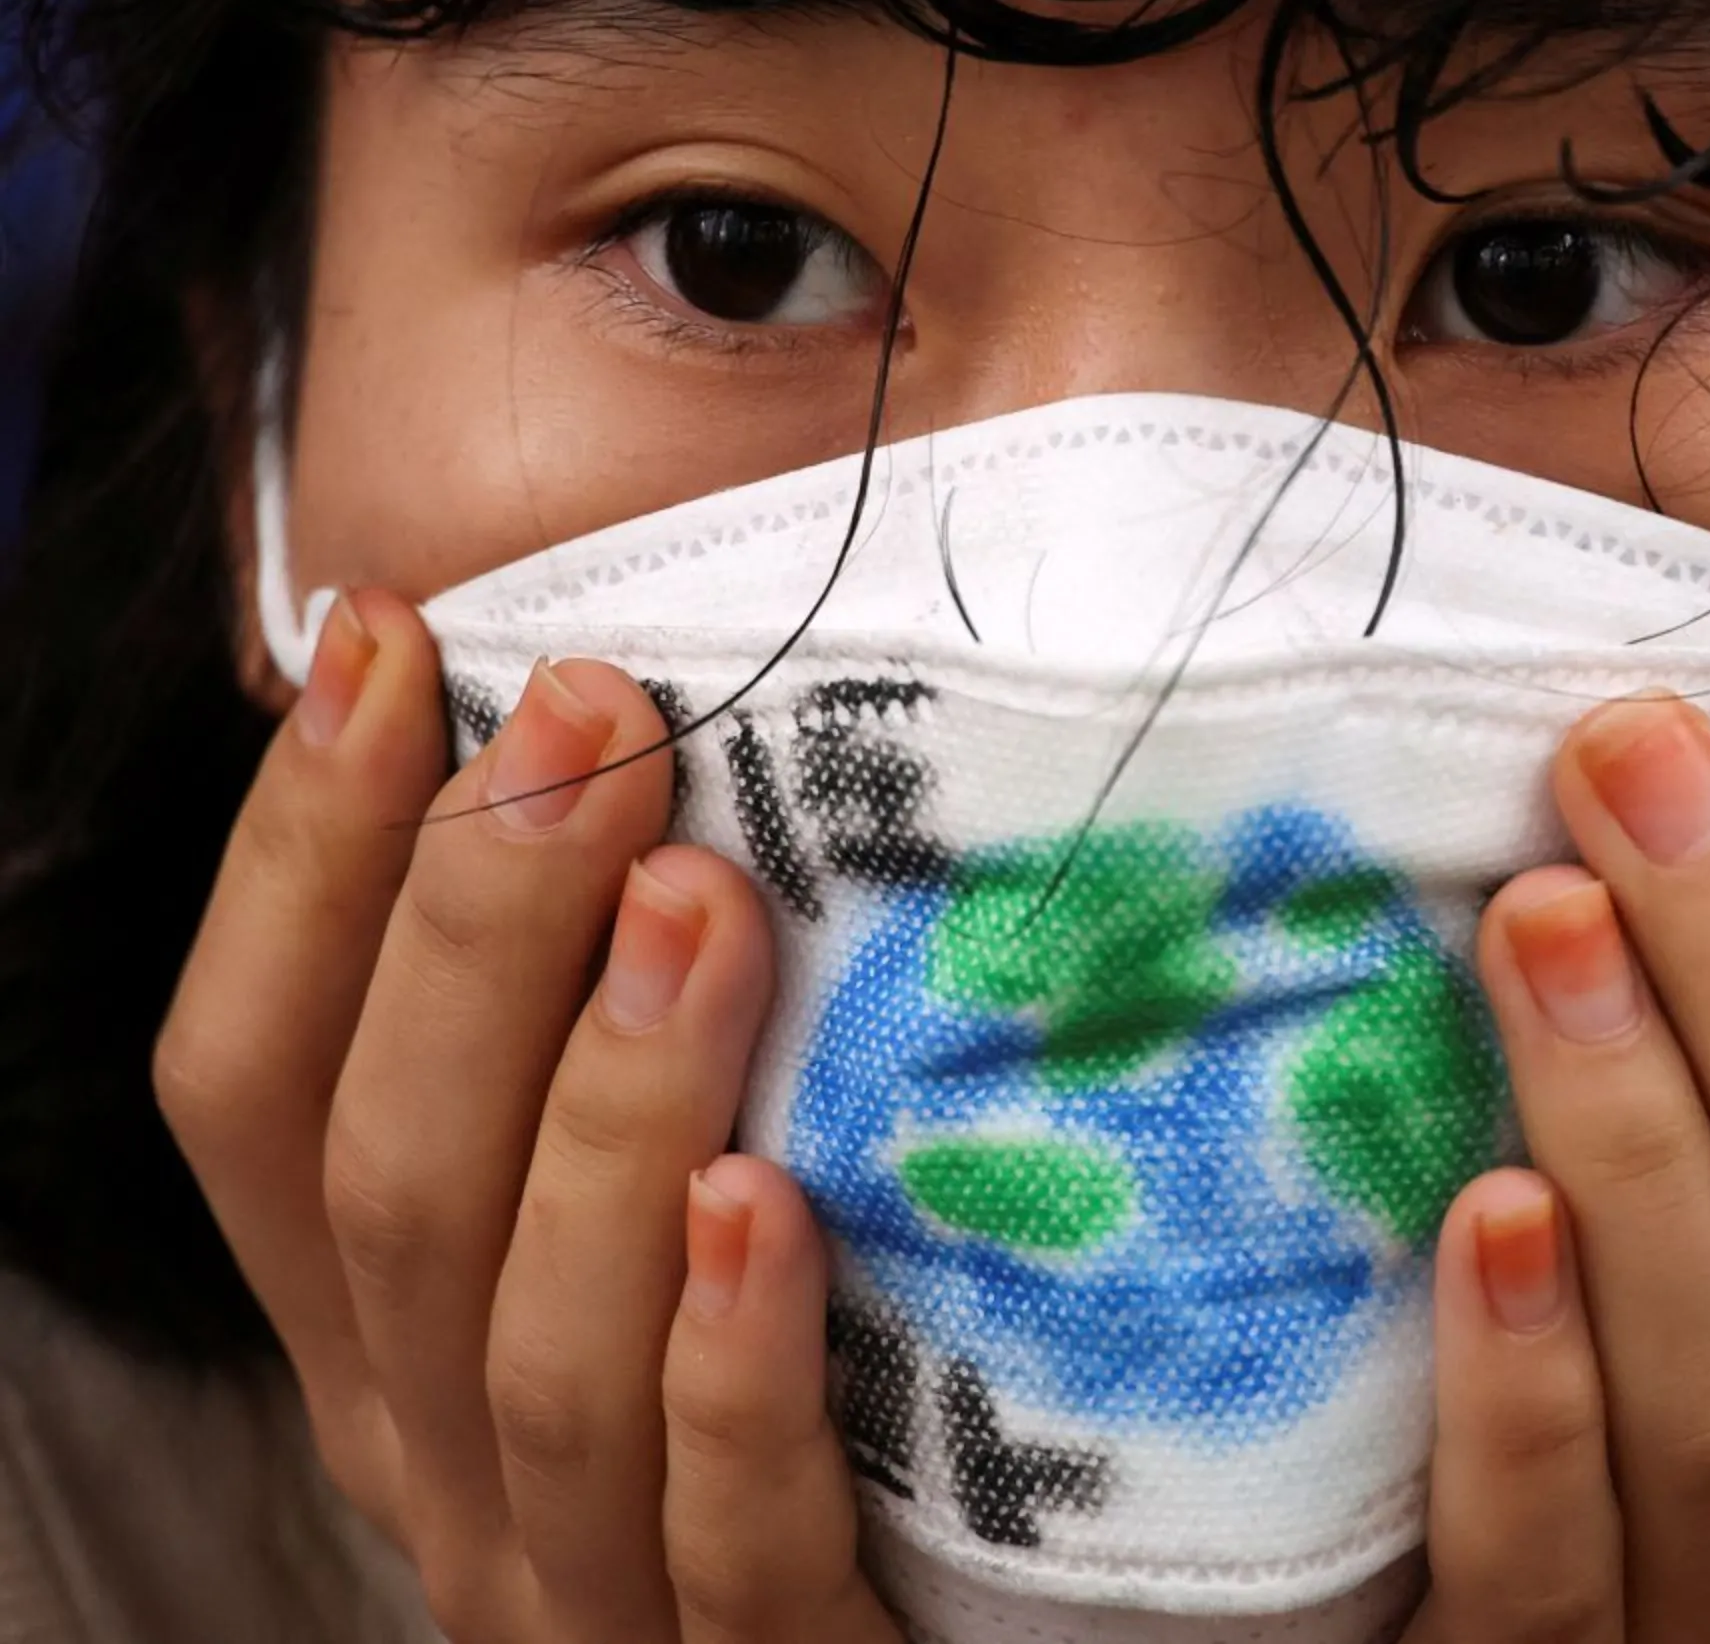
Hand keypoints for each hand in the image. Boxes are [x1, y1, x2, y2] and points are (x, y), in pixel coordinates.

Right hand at [154, 592, 899, 1643]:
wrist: (975, 1633)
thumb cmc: (803, 1366)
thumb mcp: (655, 1185)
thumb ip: (596, 1026)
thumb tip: (610, 743)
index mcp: (387, 1323)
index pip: (255, 1089)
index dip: (298, 865)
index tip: (392, 643)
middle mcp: (441, 1449)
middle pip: (391, 1186)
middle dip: (470, 931)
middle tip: (597, 720)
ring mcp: (588, 1579)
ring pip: (538, 1347)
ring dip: (600, 1110)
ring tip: (696, 903)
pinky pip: (726, 1529)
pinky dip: (728, 1367)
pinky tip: (768, 1206)